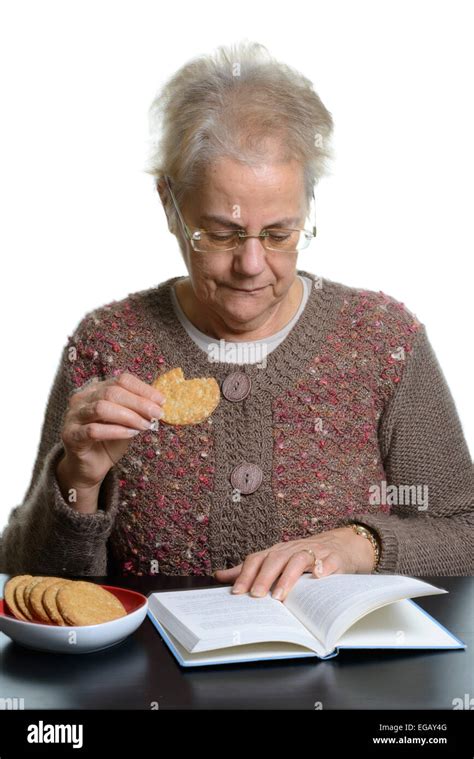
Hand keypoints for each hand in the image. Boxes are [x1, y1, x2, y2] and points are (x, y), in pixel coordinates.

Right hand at [59, 372, 165, 489]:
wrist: (89, 468)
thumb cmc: (108, 442)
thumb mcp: (127, 423)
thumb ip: (138, 411)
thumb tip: (158, 404)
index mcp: (96, 390)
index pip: (121, 381)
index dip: (143, 389)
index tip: (161, 401)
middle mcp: (82, 399)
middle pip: (112, 392)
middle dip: (139, 403)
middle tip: (157, 414)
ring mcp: (73, 416)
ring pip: (102, 408)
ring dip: (128, 416)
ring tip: (145, 425)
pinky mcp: (70, 436)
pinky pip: (93, 430)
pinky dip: (115, 431)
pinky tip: (130, 434)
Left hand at [213, 527, 375, 601]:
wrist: (340, 545)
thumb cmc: (304, 556)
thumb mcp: (275, 560)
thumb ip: (250, 569)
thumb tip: (220, 576)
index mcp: (277, 552)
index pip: (258, 559)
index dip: (246, 574)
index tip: (236, 592)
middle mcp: (292, 550)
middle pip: (275, 559)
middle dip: (264, 577)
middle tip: (256, 596)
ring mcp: (314, 552)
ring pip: (298, 560)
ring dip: (288, 577)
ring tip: (281, 595)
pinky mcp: (333, 558)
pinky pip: (329, 562)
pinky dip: (323, 568)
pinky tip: (319, 577)